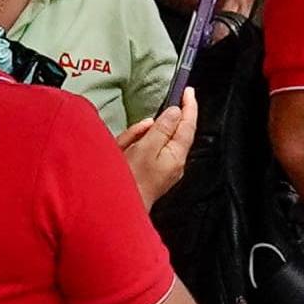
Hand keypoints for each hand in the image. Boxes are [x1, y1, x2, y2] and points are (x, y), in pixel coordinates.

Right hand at [116, 90, 196, 205]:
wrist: (114, 212)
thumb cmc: (129, 183)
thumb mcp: (144, 150)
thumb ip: (161, 129)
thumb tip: (176, 112)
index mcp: (176, 155)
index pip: (188, 125)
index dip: (189, 106)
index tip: (188, 90)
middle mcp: (172, 162)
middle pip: (169, 132)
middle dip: (153, 125)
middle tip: (142, 127)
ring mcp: (161, 168)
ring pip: (151, 141)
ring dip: (138, 137)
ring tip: (125, 146)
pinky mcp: (148, 173)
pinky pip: (142, 152)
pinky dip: (131, 146)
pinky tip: (122, 151)